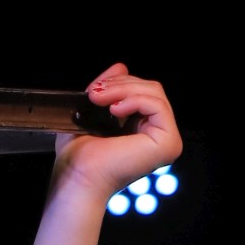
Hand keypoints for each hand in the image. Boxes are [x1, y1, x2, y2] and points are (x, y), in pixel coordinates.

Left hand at [52, 64, 180, 197]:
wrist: (76, 179)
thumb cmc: (79, 157)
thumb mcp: (91, 111)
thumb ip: (109, 89)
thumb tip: (121, 65)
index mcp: (144, 132)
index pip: (143, 91)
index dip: (120, 83)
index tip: (94, 90)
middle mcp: (158, 137)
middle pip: (150, 88)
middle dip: (121, 84)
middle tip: (95, 93)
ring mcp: (166, 141)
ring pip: (153, 92)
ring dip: (123, 89)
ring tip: (100, 99)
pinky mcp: (168, 143)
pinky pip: (157, 104)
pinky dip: (134, 100)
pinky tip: (114, 110)